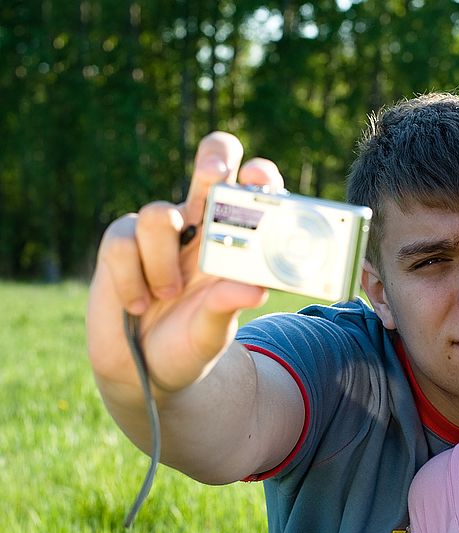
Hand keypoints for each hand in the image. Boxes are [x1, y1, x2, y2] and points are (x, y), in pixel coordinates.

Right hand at [87, 132, 281, 397]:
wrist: (143, 371)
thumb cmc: (189, 345)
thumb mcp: (213, 332)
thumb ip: (229, 307)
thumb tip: (256, 288)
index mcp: (235, 244)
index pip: (253, 195)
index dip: (259, 177)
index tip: (259, 181)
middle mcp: (201, 228)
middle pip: (211, 165)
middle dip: (214, 157)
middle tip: (215, 173)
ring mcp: (159, 232)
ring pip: (159, 214)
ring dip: (163, 262)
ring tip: (166, 296)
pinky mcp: (120, 243)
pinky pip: (124, 242)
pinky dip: (131, 279)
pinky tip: (137, 304)